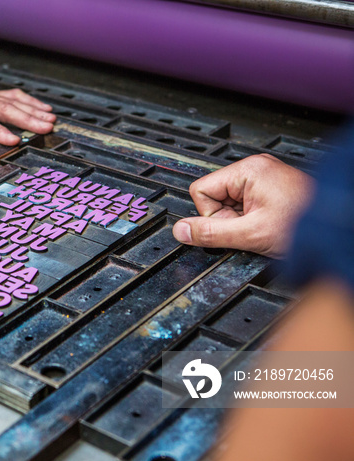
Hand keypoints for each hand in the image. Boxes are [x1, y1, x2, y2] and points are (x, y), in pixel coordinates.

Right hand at [172, 154, 313, 257]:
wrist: (338, 227)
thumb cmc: (303, 224)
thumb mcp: (250, 234)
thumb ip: (211, 233)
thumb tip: (181, 231)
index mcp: (248, 170)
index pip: (201, 191)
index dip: (212, 214)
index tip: (232, 224)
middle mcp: (255, 168)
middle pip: (215, 196)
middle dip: (228, 218)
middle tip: (252, 227)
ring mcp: (265, 177)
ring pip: (229, 203)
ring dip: (241, 220)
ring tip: (264, 226)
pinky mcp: (271, 187)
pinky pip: (245, 204)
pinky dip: (252, 219)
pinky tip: (268, 223)